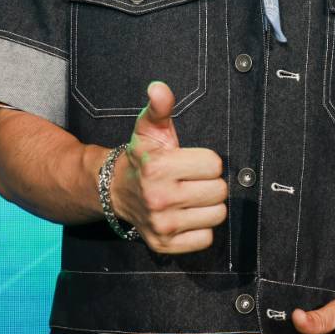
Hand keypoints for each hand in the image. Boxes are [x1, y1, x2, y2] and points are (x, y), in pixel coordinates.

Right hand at [109, 80, 226, 253]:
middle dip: (210, 183)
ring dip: (208, 206)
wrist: (114, 190)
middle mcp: (159, 199)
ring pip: (217, 215)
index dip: (207, 161)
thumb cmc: (141, 157)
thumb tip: (160, 88)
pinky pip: (206, 239)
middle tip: (193, 180)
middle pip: (219, 191)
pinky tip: (187, 216)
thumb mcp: (149, 128)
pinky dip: (201, 228)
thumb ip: (160, 107)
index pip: (214, 165)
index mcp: (158, 168)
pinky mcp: (165, 245)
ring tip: (191, 197)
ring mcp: (162, 225)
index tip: (191, 162)